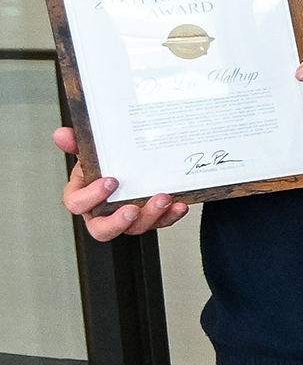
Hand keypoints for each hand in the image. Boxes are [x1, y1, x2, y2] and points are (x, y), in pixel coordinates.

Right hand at [53, 127, 190, 239]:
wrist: (130, 168)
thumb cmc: (104, 167)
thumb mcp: (91, 153)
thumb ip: (76, 143)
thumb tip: (62, 134)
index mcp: (83, 197)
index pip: (77, 204)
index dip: (91, 197)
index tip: (110, 181)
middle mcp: (102, 213)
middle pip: (102, 230)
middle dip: (118, 222)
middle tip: (131, 209)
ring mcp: (127, 219)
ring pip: (136, 228)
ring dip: (151, 215)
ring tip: (163, 198)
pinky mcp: (149, 220)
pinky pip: (160, 223)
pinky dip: (171, 215)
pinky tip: (178, 204)